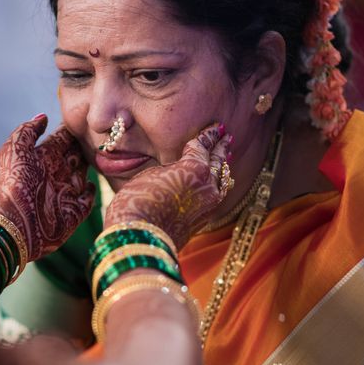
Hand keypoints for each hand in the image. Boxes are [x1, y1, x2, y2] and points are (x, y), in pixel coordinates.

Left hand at [0, 115, 95, 259]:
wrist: (13, 223)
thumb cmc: (11, 184)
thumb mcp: (14, 150)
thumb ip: (28, 130)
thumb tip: (43, 117)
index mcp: (43, 158)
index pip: (62, 139)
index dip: (73, 129)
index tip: (87, 117)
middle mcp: (55, 173)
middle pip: (76, 154)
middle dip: (87, 145)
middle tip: (103, 134)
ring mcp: (65, 193)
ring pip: (84, 173)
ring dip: (93, 165)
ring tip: (106, 154)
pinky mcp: (74, 212)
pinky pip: (87, 198)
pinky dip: (91, 192)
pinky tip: (91, 185)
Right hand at [103, 123, 231, 249]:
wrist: (140, 237)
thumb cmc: (137, 200)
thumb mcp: (151, 174)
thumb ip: (171, 168)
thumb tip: (180, 170)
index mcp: (196, 167)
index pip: (203, 145)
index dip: (208, 135)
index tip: (215, 127)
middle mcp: (208, 184)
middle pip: (218, 160)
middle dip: (221, 147)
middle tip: (226, 136)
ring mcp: (210, 203)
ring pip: (222, 179)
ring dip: (223, 166)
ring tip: (226, 157)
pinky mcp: (205, 219)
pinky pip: (217, 195)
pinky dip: (219, 184)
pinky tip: (218, 182)